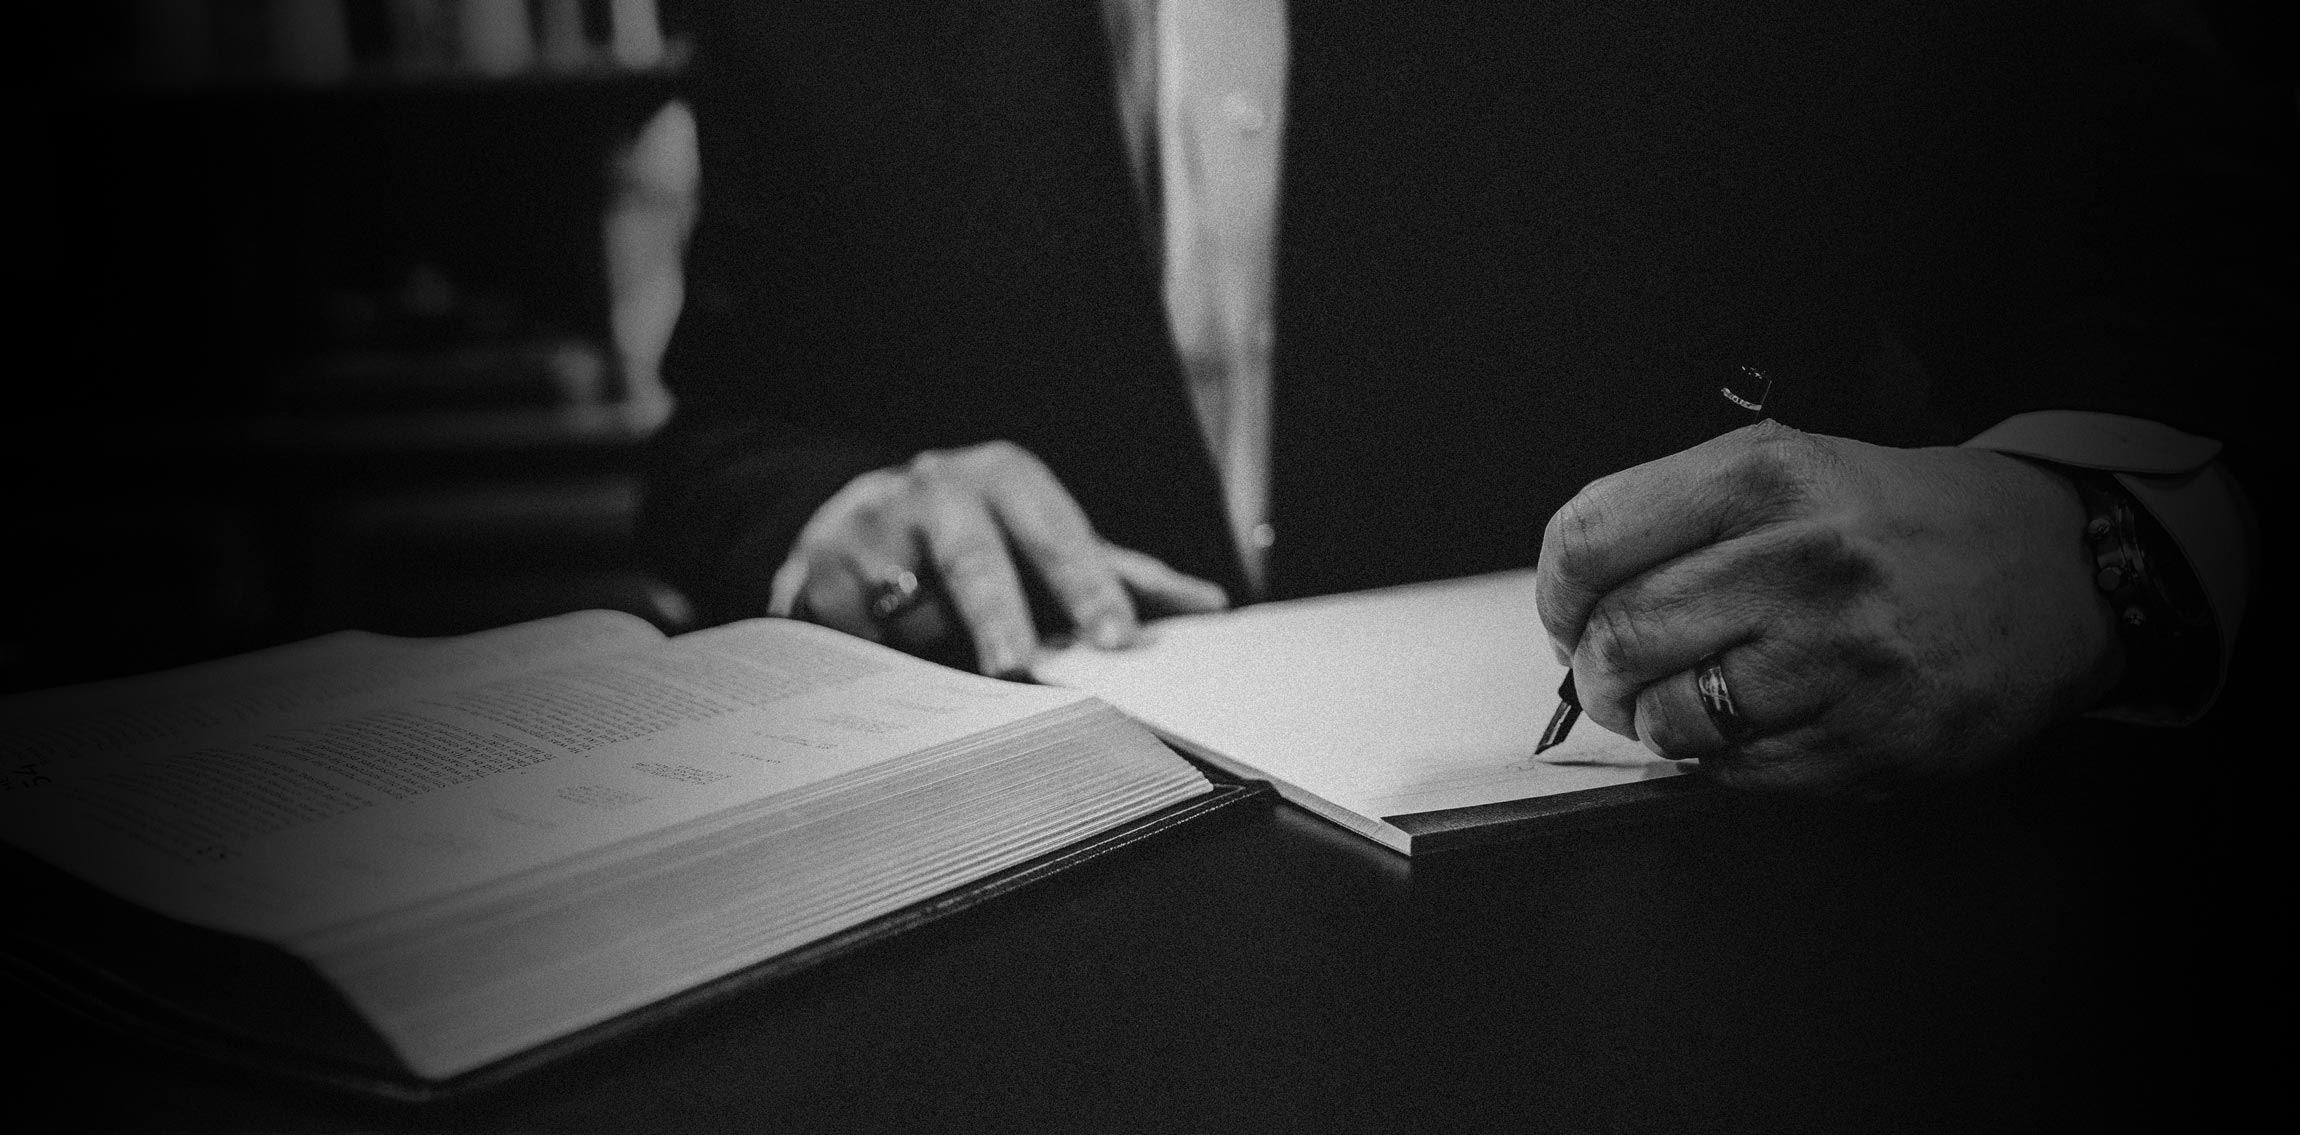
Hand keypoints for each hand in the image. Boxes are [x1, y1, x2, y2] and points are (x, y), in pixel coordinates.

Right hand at [771, 440, 1228, 673]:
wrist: (859, 519)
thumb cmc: (980, 538)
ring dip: (933, 652)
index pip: (1057, 534)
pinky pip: (856, 637)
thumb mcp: (1046, 540)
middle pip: (975, 558)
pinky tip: (880, 666)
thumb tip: (1207, 605)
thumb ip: (1119, 575)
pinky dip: (876, 661)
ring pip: (912, 608)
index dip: (1088, 587)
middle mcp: (938, 487)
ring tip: (941, 676)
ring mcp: (871, 525)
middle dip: (1000, 617)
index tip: (1116, 638)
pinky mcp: (816, 570)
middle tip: (1019, 667)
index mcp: (1007, 477)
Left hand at [1534, 420, 2121, 793]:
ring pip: (1670, 719)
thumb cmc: (1898, 523)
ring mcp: (1843, 657)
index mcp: (1767, 477)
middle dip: (1594, 670)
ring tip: (1683, 698)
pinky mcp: (1870, 740)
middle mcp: (1806, 561)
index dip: (1554, 593)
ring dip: (1652, 722)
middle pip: (1620, 638)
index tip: (1566, 611)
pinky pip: (1734, 772)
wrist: (2051, 570)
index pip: (1590, 540)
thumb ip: (1673, 519)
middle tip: (1612, 671)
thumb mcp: (1786, 470)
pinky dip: (1717, 757)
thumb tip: (1570, 602)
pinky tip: (1754, 720)